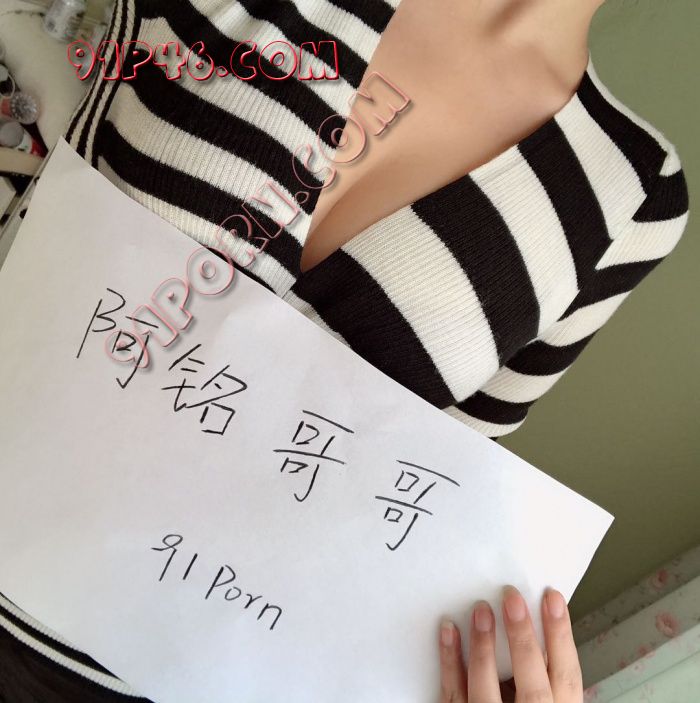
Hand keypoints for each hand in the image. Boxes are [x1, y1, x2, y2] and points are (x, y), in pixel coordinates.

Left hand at [438, 585, 582, 701]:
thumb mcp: (544, 701)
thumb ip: (543, 677)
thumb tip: (534, 625)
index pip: (566, 677)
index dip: (561, 636)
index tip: (552, 598)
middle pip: (532, 685)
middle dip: (523, 639)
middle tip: (511, 598)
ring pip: (486, 691)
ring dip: (483, 647)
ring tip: (480, 610)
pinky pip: (452, 693)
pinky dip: (449, 660)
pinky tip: (448, 630)